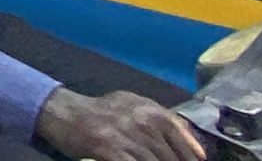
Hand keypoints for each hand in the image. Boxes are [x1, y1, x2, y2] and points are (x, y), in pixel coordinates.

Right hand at [36, 89, 204, 160]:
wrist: (64, 112)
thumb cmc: (103, 110)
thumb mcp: (137, 106)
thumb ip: (167, 121)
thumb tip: (198, 150)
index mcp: (155, 113)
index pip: (187, 149)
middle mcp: (144, 124)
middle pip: (172, 160)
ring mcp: (126, 138)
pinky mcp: (109, 150)